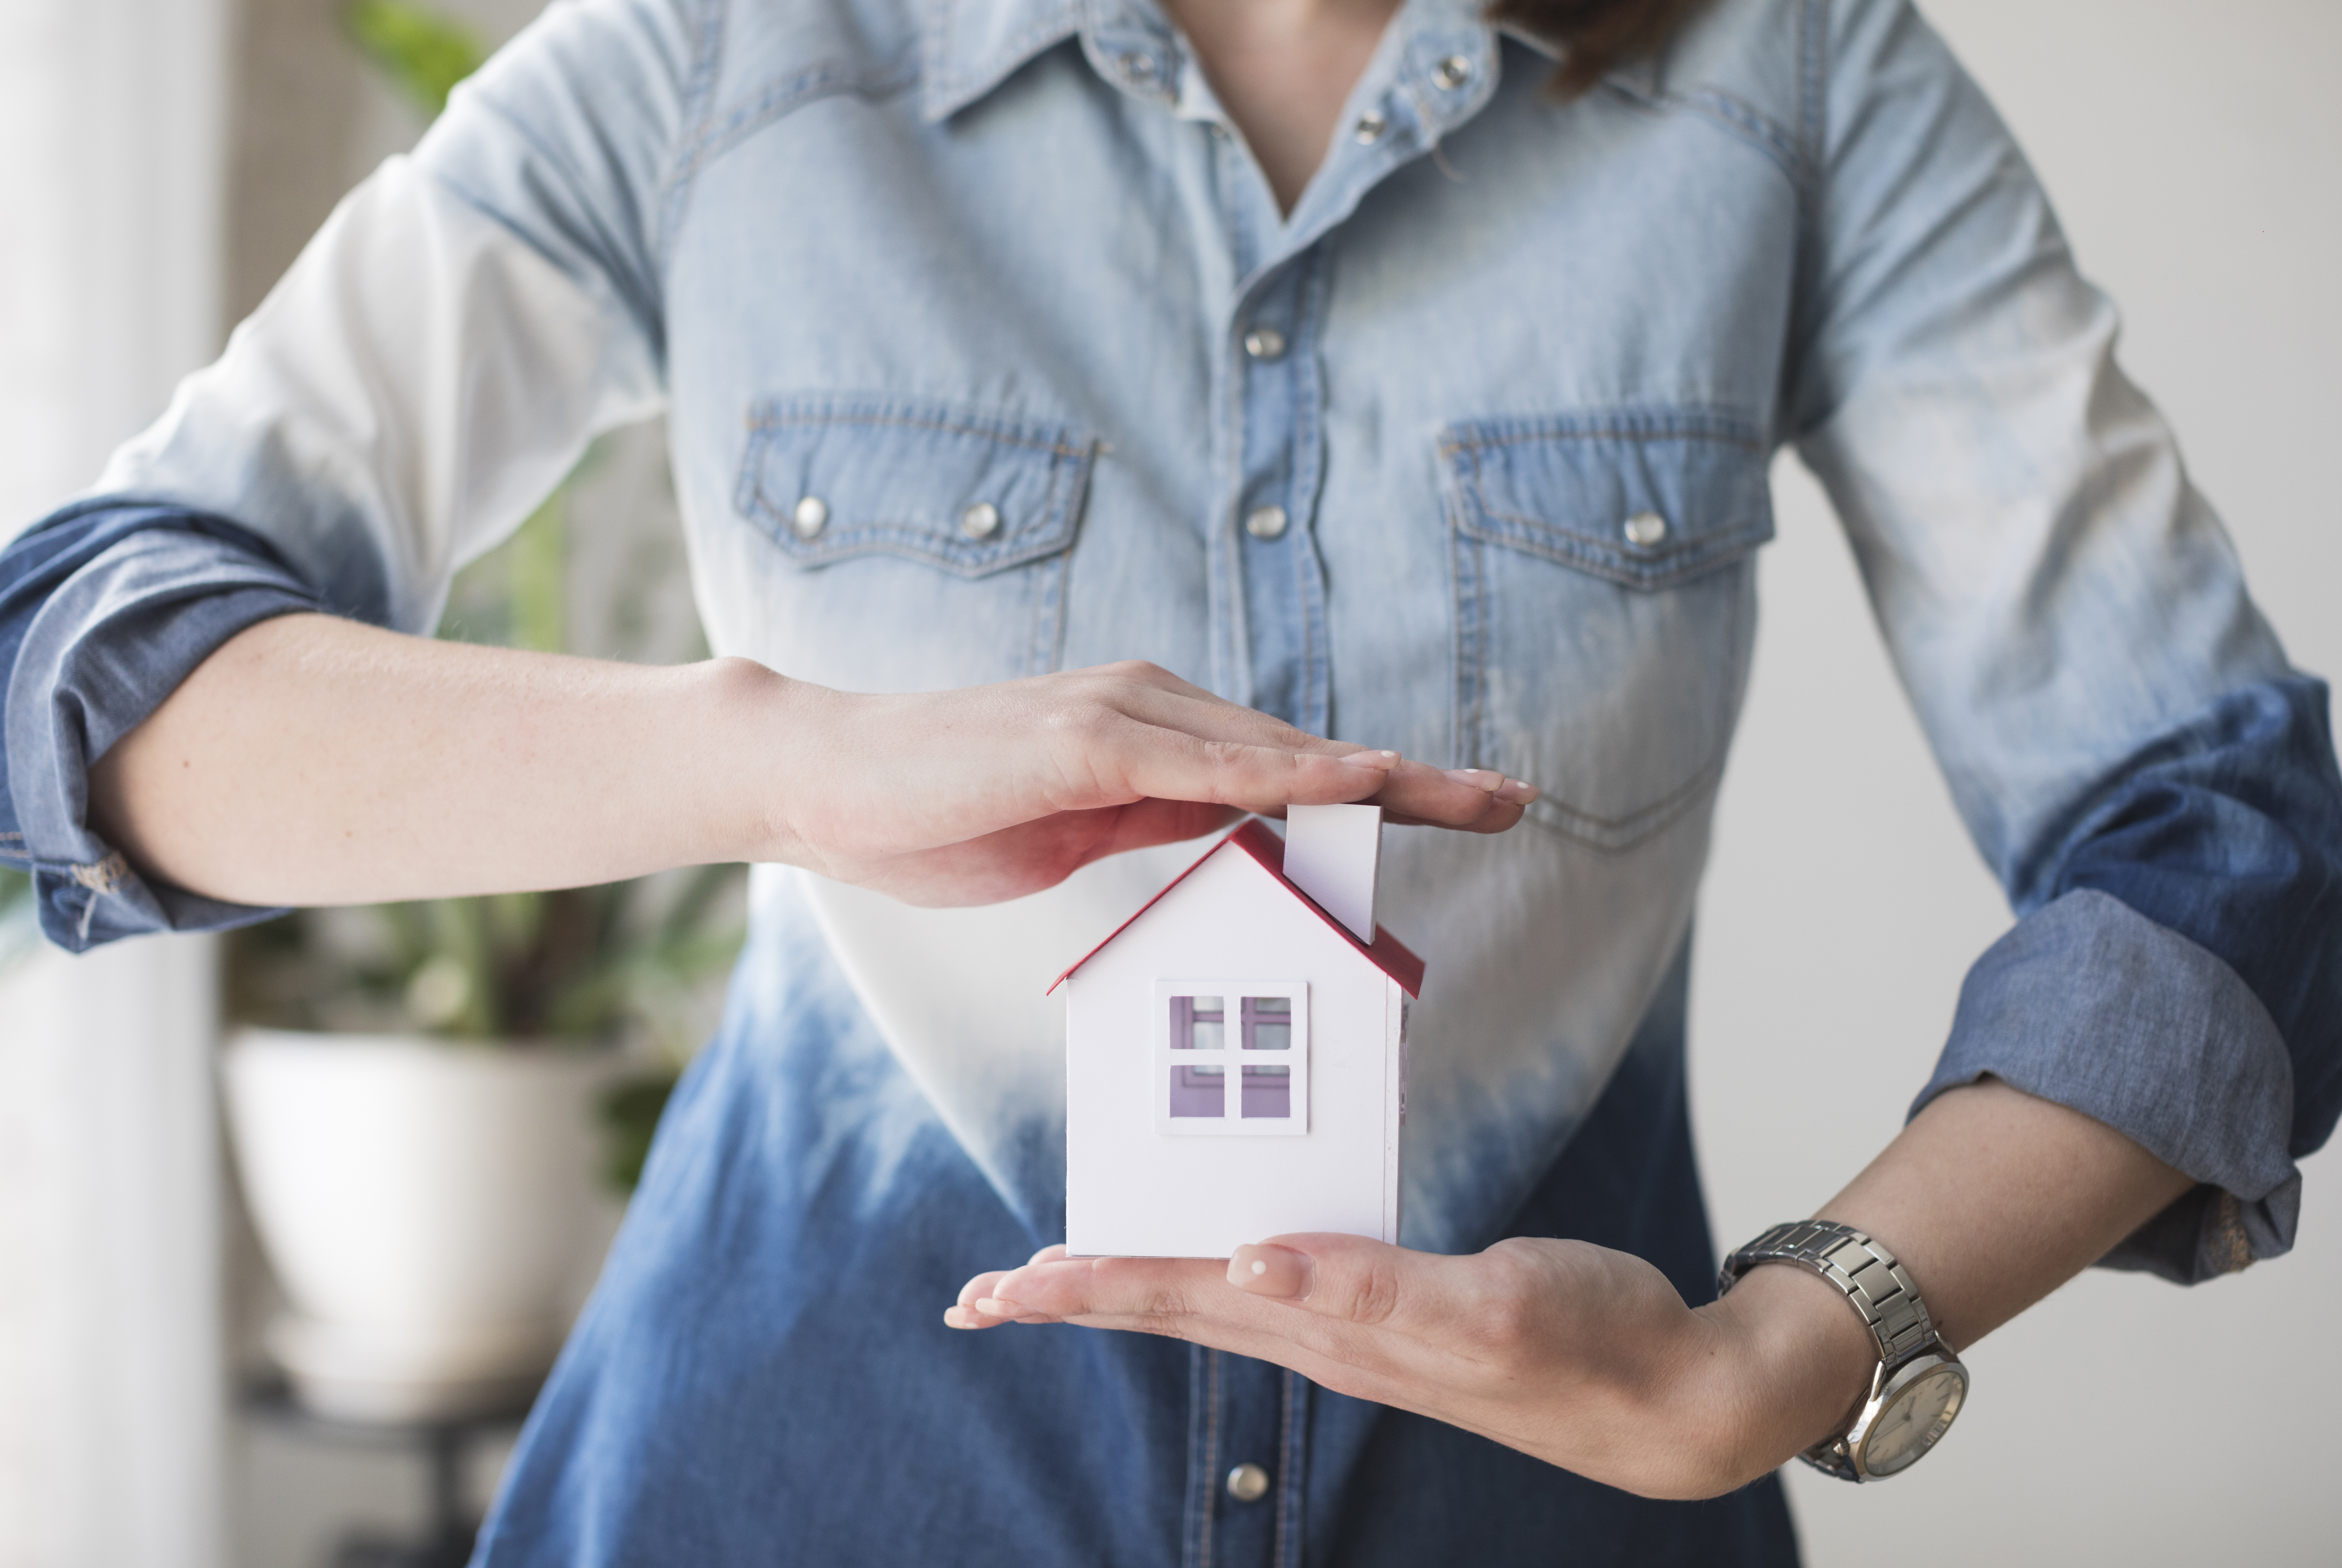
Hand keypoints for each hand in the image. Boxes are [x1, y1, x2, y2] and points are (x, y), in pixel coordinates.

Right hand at [765, 660, 1537, 905]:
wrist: (830, 782)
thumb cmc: (945, 810)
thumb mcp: (1081, 831)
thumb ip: (1162, 823)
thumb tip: (1240, 838)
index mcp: (1152, 738)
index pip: (1287, 767)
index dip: (1382, 785)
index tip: (1466, 800)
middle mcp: (1151, 710)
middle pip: (1305, 751)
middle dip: (1413, 779)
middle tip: (1511, 796)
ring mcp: (1120, 718)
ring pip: (1273, 750)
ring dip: (1376, 773)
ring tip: (1466, 793)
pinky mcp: (1082, 740)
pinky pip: (1204, 764)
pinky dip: (1286, 772)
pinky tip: (1353, 781)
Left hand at [944, 1232, 1875, 1499]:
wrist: (1673, 1396)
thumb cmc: (1596, 1342)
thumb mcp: (1490, 1305)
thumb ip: (1372, 1288)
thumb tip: (1252, 1262)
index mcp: (1334, 1329)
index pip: (1178, 1299)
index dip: (1083, 1291)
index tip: (994, 1291)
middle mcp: (1329, 1338)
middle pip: (1173, 1307)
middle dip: (1072, 1298)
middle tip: (978, 1297)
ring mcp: (1361, 1335)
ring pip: (1214, 1304)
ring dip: (1130, 1290)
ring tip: (1059, 1281)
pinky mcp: (1398, 1316)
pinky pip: (1277, 1289)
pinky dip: (1215, 1271)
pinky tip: (1210, 1265)